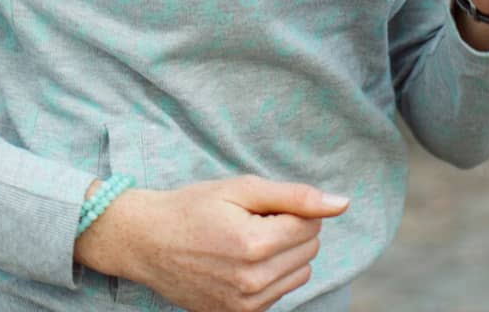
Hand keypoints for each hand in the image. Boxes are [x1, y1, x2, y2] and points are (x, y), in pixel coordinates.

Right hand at [74, 176, 346, 311]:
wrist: (146, 242)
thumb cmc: (192, 208)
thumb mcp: (240, 189)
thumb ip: (295, 196)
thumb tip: (342, 203)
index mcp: (254, 245)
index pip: (311, 224)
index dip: (290, 208)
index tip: (260, 207)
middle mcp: (253, 282)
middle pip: (309, 248)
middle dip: (289, 229)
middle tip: (250, 222)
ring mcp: (246, 305)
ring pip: (301, 272)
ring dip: (284, 254)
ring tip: (245, 242)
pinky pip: (280, 292)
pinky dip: (270, 275)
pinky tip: (240, 263)